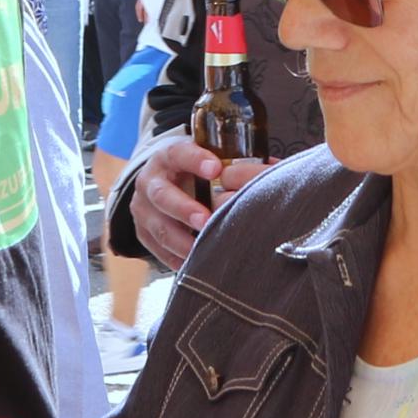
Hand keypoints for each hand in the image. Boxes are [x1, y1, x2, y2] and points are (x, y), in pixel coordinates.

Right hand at [127, 132, 261, 268]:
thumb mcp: (205, 160)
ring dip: (180, 241)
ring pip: (158, 227)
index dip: (195, 160)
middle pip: (162, 195)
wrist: (162, 182)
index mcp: (169, 157)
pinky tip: (192, 264)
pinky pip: (156, 249)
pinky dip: (175, 258)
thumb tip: (275, 170)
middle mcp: (151, 181)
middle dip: (184, 208)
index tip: (216, 168)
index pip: (179, 154)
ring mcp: (143, 208)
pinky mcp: (142, 232)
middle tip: (205, 220)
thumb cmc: (193, 173)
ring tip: (201, 251)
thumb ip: (234, 164)